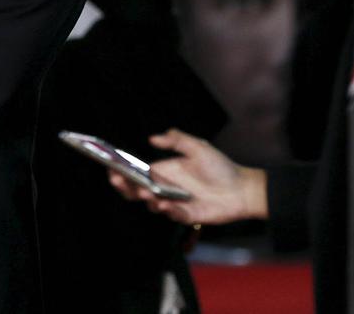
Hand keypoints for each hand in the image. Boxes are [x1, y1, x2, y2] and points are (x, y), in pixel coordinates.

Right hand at [107, 129, 268, 225]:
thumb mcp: (198, 147)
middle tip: (121, 181)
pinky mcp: (185, 215)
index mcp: (163, 171)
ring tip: (149, 193)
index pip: (136, 173)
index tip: (111, 168)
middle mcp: (164, 187)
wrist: (242, 188)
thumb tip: (152, 138)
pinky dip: (168, 210)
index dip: (122, 172)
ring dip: (147, 199)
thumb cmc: (220, 167)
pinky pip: (172, 214)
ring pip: (151, 204)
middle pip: (136, 191)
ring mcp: (173, 202)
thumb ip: (176, 140)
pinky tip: (167, 204)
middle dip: (126, 187)